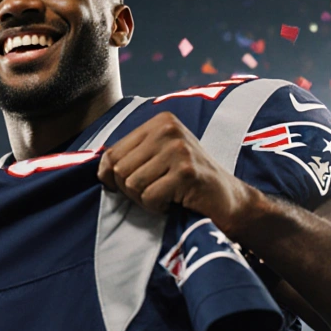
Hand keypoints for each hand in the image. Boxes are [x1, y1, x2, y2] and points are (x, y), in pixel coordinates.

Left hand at [95, 112, 263, 239]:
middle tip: (156, 193)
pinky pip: (149, 198)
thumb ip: (130, 158)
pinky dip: (158, 208)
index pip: (112, 153)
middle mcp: (168, 129)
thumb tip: (100, 169)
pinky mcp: (186, 172)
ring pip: (132, 185)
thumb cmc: (188, 183)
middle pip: (119, 170)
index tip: (131, 188)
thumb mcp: (158, 160)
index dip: (112, 177)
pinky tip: (176, 202)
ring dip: (146, 200)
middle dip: (131, 191)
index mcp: (159, 122)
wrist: (230, 200)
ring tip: (168, 196)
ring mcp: (178, 149)